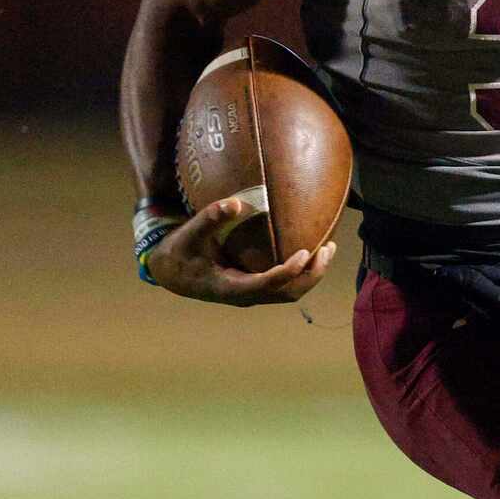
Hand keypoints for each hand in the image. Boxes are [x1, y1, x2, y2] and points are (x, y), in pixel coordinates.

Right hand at [144, 195, 337, 305]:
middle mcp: (246, 296)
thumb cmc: (179, 253)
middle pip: (288, 294)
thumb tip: (235, 202)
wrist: (170, 273)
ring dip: (311, 275)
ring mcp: (252, 294)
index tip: (305, 252)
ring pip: (290, 292)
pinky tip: (313, 252)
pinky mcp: (256, 288)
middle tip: (328, 249)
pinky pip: (285, 286)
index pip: (267, 285)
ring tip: (329, 249)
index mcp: (230, 287)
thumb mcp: (188, 235)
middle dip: (311, 275)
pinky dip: (302, 272)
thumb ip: (210, 218)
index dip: (288, 272)